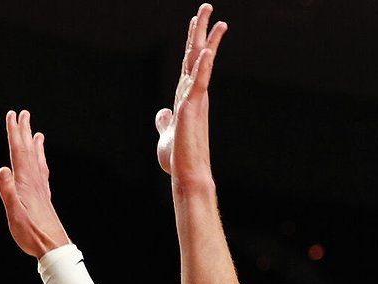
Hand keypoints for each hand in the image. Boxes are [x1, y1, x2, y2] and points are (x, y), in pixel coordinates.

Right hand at [0, 109, 71, 257]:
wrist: (52, 246)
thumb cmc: (31, 233)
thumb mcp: (14, 214)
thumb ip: (8, 191)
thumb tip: (2, 169)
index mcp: (25, 183)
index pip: (18, 152)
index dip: (15, 133)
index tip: (12, 116)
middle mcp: (35, 181)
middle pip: (28, 151)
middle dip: (24, 131)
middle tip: (24, 114)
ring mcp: (41, 189)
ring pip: (37, 160)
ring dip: (34, 145)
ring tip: (36, 133)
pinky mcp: (44, 197)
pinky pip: (42, 172)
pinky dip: (41, 162)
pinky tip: (41, 163)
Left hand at [154, 4, 226, 182]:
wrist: (186, 174)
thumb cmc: (178, 158)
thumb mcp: (166, 134)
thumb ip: (164, 120)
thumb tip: (162, 112)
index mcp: (186, 97)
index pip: (189, 63)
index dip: (192, 42)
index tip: (196, 23)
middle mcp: (193, 94)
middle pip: (197, 56)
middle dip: (201, 31)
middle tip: (207, 6)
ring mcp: (194, 100)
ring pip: (201, 65)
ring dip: (207, 41)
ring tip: (215, 19)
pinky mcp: (191, 109)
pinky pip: (198, 84)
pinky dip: (203, 67)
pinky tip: (208, 51)